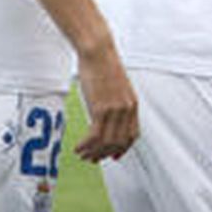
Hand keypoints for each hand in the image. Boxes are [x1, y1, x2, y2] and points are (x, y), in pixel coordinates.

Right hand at [74, 43, 139, 161]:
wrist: (98, 52)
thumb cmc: (103, 67)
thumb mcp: (116, 88)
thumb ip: (116, 103)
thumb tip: (109, 117)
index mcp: (133, 104)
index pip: (133, 135)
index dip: (123, 149)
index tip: (114, 156)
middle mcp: (127, 109)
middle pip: (119, 143)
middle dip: (105, 154)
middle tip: (92, 159)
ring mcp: (115, 110)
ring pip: (106, 142)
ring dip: (93, 152)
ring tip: (82, 154)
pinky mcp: (101, 108)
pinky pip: (94, 136)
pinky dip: (85, 145)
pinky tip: (77, 147)